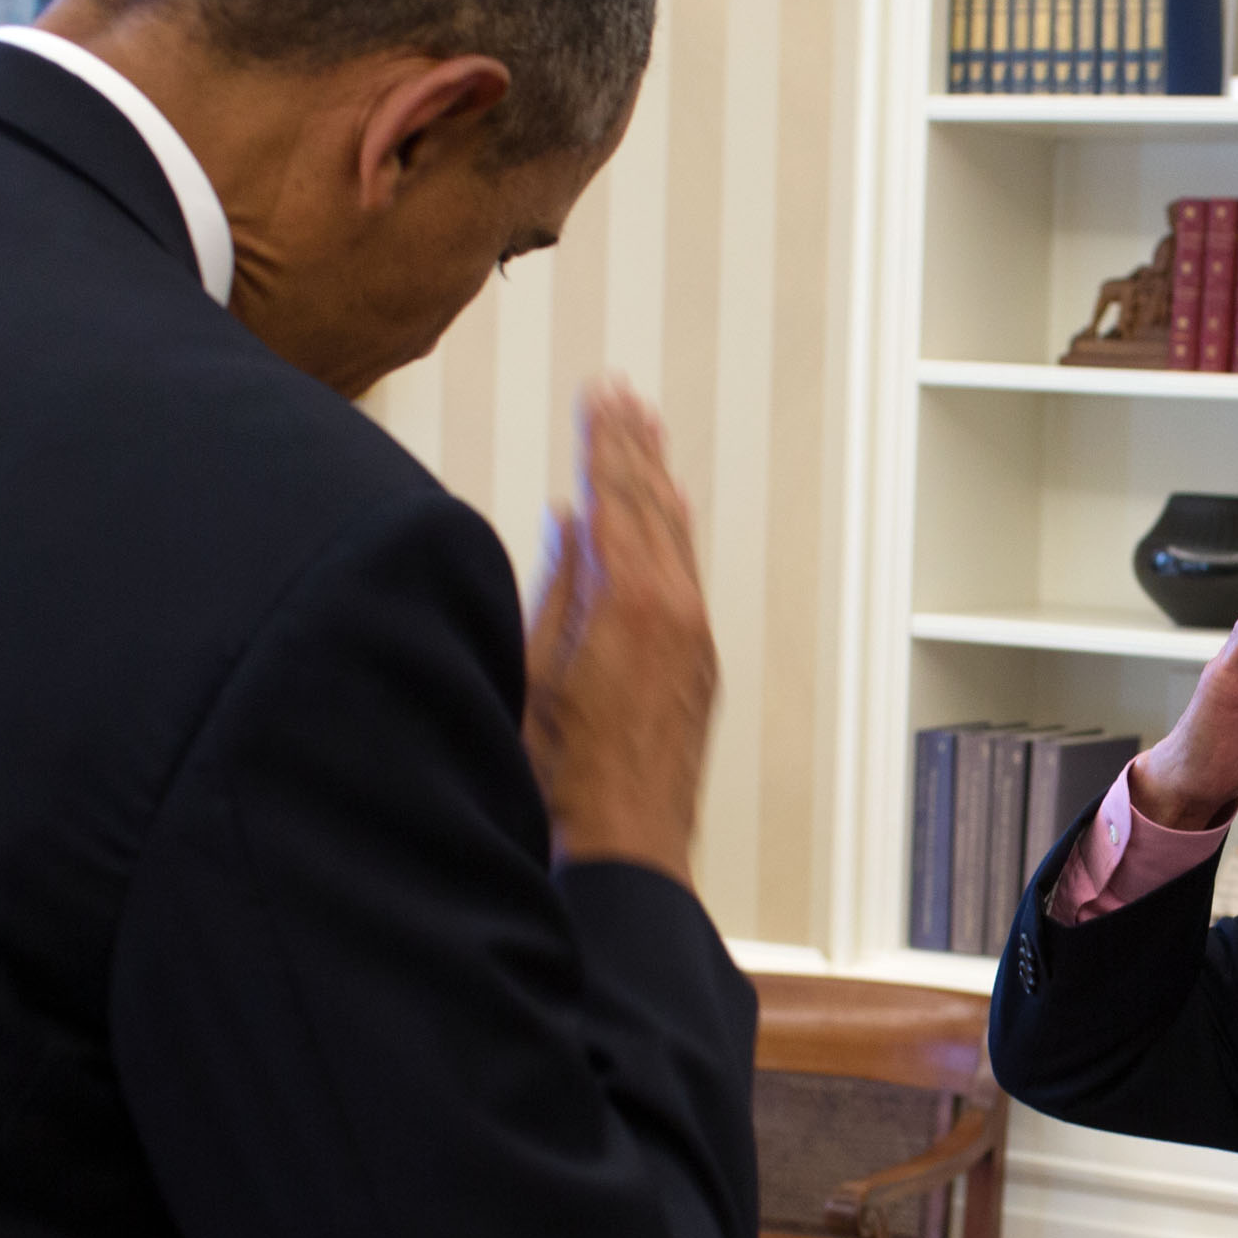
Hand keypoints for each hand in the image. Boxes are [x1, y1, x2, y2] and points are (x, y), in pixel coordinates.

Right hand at [522, 375, 716, 883]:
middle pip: (650, 505)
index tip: (597, 399)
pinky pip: (688, 571)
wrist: (625, 843)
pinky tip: (670, 507)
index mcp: (628, 600)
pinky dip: (674, 528)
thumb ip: (559, 586)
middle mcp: (673, 608)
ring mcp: (694, 635)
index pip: (613, 498)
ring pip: (676, 535)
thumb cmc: (566, 775)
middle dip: (632, 446)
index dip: (603, 444)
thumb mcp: (538, 671)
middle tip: (621, 394)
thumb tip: (567, 523)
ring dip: (657, 479)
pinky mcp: (699, 661)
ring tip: (647, 429)